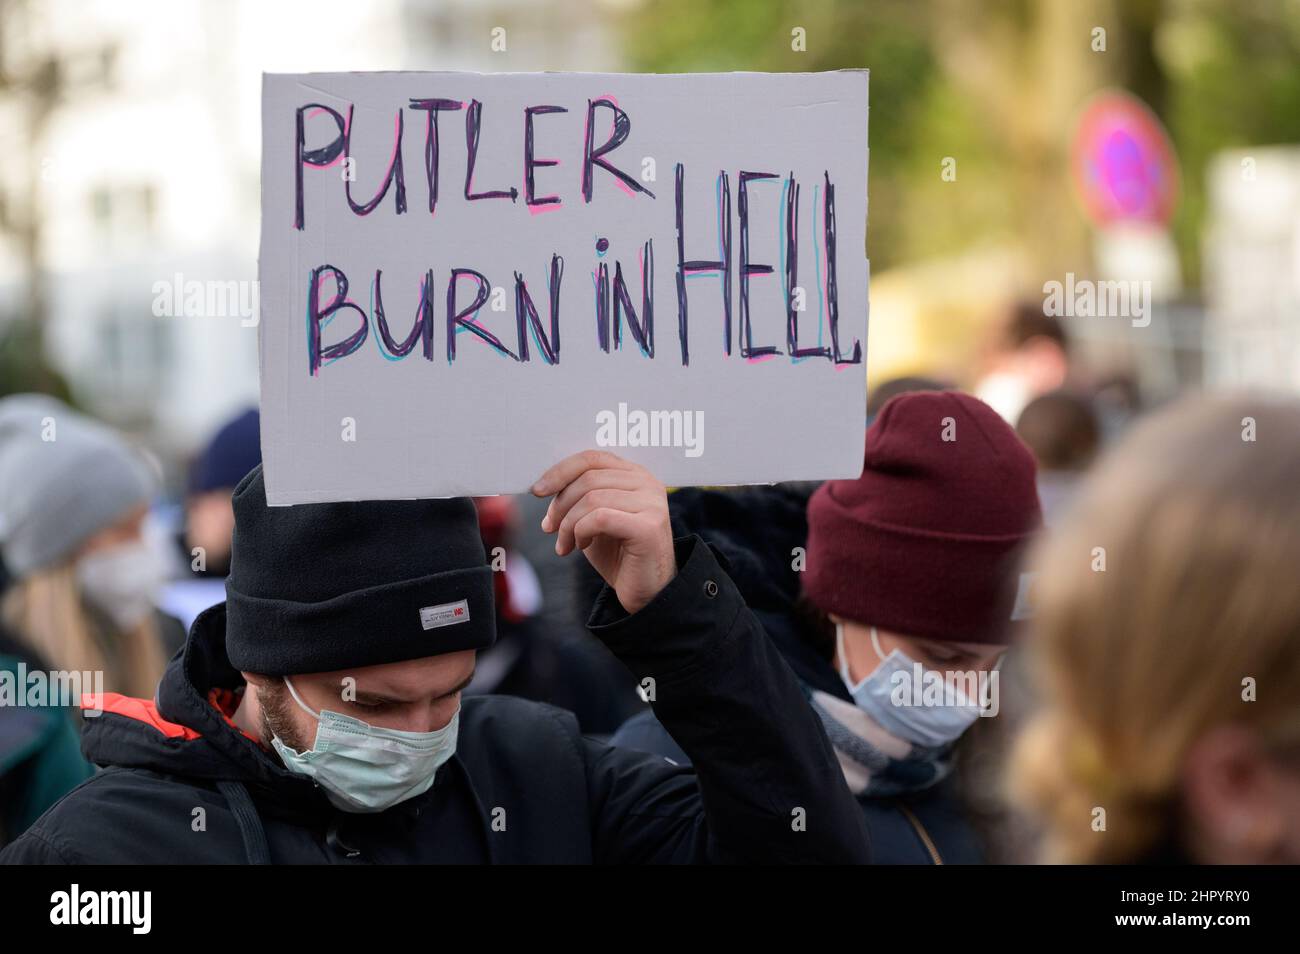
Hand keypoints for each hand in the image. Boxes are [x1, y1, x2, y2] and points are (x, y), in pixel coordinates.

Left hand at [532, 450, 674, 613]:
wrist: (644, 591)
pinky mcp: (649, 527)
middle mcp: (647, 483)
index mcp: (634, 474)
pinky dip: (581, 532)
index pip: (592, 458)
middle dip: (561, 505)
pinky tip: (581, 546)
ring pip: (592, 498)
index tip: (537, 491)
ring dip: (569, 524)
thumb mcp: (591, 519)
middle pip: (589, 478)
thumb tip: (541, 486)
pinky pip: (600, 518)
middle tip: (550, 528)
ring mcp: (652, 503)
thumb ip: (576, 498)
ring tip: (566, 544)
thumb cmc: (617, 554)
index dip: (560, 471)